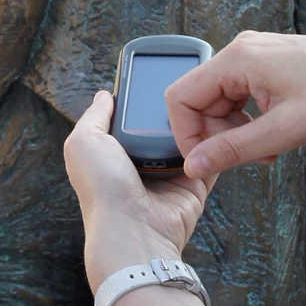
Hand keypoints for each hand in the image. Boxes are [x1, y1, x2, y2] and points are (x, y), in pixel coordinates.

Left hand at [64, 90, 218, 291]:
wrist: (133, 229)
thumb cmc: (103, 188)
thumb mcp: (84, 142)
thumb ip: (94, 115)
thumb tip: (105, 95)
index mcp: (114, 152)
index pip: (132, 118)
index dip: (143, 98)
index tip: (157, 76)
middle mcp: (141, 162)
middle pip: (163, 126)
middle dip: (175, 109)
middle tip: (188, 85)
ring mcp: (169, 174)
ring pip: (189, 139)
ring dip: (198, 123)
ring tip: (208, 99)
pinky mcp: (194, 185)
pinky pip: (210, 158)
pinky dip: (216, 144)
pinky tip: (222, 125)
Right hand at [166, 32, 305, 178]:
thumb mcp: (283, 131)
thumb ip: (233, 150)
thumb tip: (193, 166)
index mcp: (237, 59)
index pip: (180, 98)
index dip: (186, 135)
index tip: (208, 163)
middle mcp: (240, 50)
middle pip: (199, 100)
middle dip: (216, 135)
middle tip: (251, 157)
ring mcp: (254, 53)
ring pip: (219, 99)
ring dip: (234, 129)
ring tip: (269, 148)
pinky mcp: (268, 61)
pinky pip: (239, 93)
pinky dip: (249, 117)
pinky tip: (275, 132)